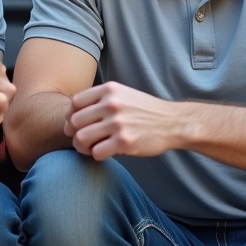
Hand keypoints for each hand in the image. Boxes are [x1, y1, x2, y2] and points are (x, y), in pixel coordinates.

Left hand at [66, 81, 180, 160]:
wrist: (173, 123)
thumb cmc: (144, 111)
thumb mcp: (123, 94)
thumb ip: (100, 99)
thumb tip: (72, 115)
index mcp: (109, 90)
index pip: (75, 103)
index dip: (71, 116)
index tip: (77, 125)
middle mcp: (111, 104)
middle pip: (75, 122)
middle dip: (75, 134)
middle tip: (83, 140)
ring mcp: (118, 123)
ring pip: (81, 138)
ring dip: (82, 147)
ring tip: (91, 148)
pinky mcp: (124, 142)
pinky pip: (96, 152)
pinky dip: (96, 155)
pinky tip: (105, 153)